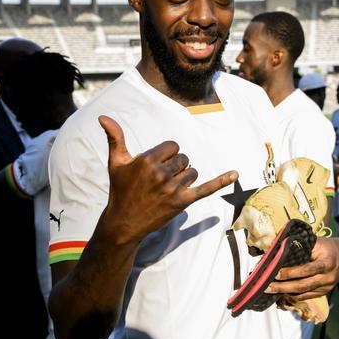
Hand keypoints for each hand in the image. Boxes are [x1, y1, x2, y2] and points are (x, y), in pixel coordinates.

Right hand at [97, 115, 237, 245]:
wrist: (124, 222)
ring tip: (166, 189)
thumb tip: (103, 116)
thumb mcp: (116, 163)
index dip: (166, 155)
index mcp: (148, 160)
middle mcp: (162, 173)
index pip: (172, 146)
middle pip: (184, 159)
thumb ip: (115, 138)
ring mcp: (173, 189)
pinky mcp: (183, 202)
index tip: (155, 165)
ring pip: (192, 172)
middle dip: (174, 166)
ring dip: (183, 178)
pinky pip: (206, 189)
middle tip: (159, 181)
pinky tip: (235, 174)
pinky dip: (221, 181)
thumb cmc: (120, 190)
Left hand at [266, 236, 338, 300]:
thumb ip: (298, 247)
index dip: (290, 272)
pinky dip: (293, 296)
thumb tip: (275, 250)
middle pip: (303, 285)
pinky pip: (306, 297)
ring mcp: (327, 287)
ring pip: (304, 293)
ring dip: (286, 293)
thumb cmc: (325, 246)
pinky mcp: (324, 292)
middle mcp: (329, 277)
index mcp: (327, 262)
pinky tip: (282, 293)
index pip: (306, 269)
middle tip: (268, 286)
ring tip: (271, 291)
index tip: (276, 273)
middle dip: (283, 287)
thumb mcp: (315, 242)